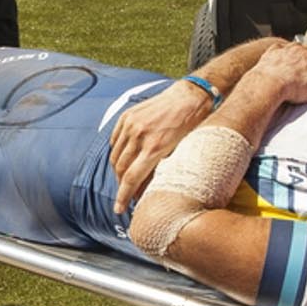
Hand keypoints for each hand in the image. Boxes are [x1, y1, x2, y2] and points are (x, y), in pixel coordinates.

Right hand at [109, 82, 210, 213]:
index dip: (123, 197)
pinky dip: (117, 152)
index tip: (118, 209)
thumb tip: (148, 188)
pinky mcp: (127, 116)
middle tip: (127, 194)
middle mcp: (139, 135)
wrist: (190, 96)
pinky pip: (115, 140)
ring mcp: (131, 124)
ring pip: (115, 156)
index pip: (131, 178)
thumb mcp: (181, 152)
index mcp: (155, 147)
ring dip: (119, 170)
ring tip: (126, 177)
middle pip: (120, 169)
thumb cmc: (191, 126)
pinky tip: (126, 158)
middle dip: (121, 185)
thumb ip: (162, 169)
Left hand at [252, 43, 306, 104]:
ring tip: (302, 60)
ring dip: (302, 52)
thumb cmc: (292, 87)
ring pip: (298, 46)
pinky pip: (280, 47)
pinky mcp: (273, 52)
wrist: (268, 84)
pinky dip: (284, 51)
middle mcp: (302, 51)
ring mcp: (287, 50)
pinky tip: (283, 56)